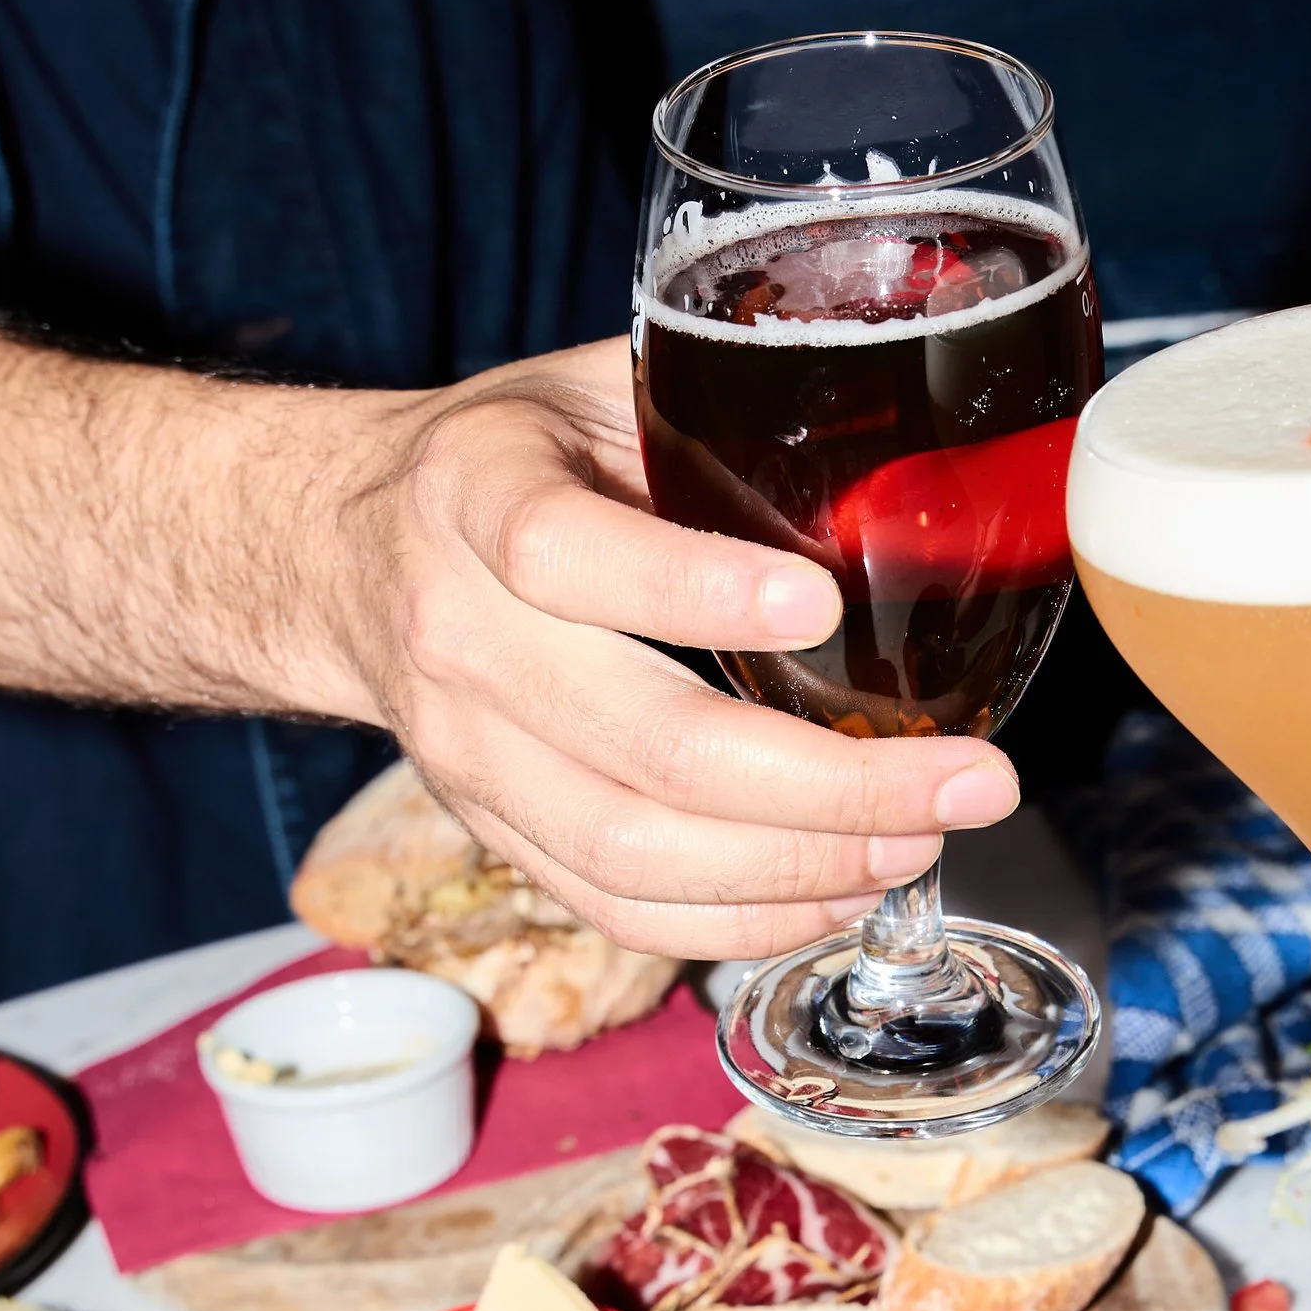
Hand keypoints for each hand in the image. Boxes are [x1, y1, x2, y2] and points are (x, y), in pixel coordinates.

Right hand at [335, 341, 1018, 957]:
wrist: (344, 554)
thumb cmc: (506, 460)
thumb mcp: (584, 387)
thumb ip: (710, 409)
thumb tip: (901, 447)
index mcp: (474, 497)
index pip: (562, 554)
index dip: (693, 591)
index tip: (818, 609)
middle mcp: (460, 638)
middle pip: (644, 747)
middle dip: (827, 784)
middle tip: (966, 779)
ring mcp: (468, 755)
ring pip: (634, 852)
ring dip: (799, 867)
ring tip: (920, 842)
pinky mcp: (492, 830)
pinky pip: (617, 909)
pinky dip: (739, 922)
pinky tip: (839, 893)